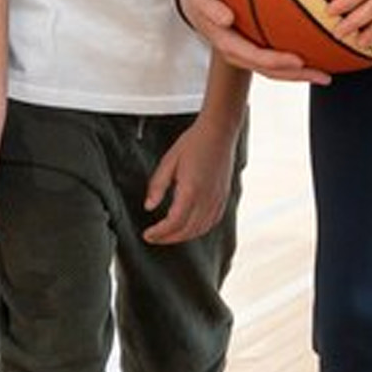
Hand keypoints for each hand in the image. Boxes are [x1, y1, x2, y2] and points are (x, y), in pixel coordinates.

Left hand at [142, 114, 240, 243]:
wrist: (218, 132)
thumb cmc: (194, 143)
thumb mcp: (168, 162)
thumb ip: (157, 186)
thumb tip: (149, 206)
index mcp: (191, 191)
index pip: (174, 223)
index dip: (159, 233)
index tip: (147, 235)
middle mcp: (207, 199)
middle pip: (187, 231)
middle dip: (168, 238)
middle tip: (154, 237)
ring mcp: (217, 200)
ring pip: (200, 229)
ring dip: (183, 236)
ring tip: (168, 235)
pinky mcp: (223, 197)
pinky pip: (212, 222)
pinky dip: (199, 230)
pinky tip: (190, 228)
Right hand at [177, 0, 325, 83]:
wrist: (196, 2)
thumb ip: (210, 8)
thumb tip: (227, 18)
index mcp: (227, 45)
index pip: (254, 57)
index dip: (276, 61)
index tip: (298, 60)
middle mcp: (239, 54)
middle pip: (270, 71)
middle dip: (297, 75)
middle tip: (324, 75)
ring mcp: (247, 54)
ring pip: (275, 70)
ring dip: (300, 74)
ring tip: (326, 76)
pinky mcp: (254, 49)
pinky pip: (276, 59)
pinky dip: (296, 63)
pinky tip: (316, 58)